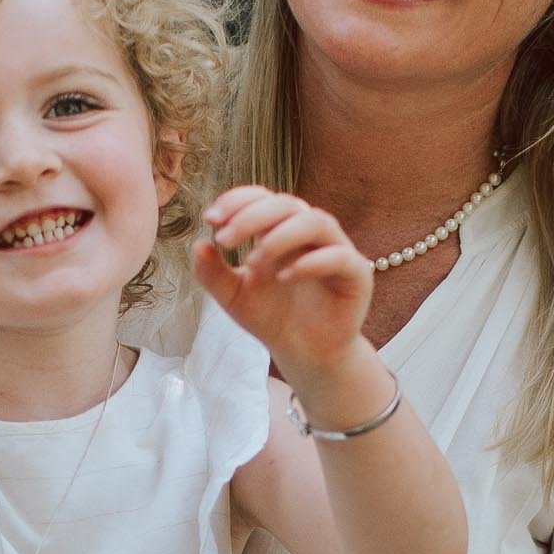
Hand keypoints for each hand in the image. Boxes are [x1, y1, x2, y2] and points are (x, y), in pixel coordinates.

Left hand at [194, 186, 371, 383]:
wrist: (304, 355)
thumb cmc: (272, 318)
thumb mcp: (233, 298)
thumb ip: (213, 273)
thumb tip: (197, 245)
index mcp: (280, 228)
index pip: (262, 198)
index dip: (237, 201)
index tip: (210, 219)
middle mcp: (309, 232)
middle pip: (286, 204)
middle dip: (251, 217)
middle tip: (224, 239)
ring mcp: (336, 249)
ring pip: (314, 221)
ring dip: (280, 236)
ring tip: (253, 262)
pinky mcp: (356, 274)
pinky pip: (339, 256)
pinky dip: (310, 263)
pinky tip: (283, 277)